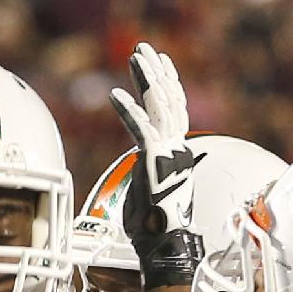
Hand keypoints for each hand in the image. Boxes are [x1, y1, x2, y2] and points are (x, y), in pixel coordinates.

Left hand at [109, 42, 203, 286]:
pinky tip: (115, 94)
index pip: (176, 110)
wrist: (163, 243)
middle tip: (142, 48)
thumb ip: (147, 171)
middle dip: (156, 72)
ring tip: (135, 56)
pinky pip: (141, 128)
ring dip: (147, 79)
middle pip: (169, 100)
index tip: (160, 63)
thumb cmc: (153, 226)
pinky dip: (128, 109)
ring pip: (160, 106)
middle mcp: (177, 148)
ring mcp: (169, 152)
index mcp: (177, 153)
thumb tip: (141, 169)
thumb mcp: (148, 189)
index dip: (168, 85)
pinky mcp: (155, 160)